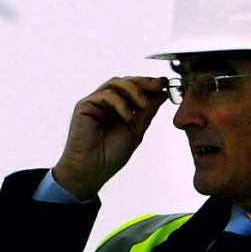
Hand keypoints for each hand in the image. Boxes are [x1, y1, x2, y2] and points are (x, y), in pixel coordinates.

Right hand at [49, 76, 167, 200]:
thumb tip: (162, 93)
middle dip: (144, 82)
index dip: (149, 84)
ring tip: (144, 104)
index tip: (165, 84)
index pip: (134, 89)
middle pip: (125, 81)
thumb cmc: (112, 154)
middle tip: (159, 85)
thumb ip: (147, 111)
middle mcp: (106, 103)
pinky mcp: (85, 106)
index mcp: (118, 108)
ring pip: (116, 83)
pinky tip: (128, 117)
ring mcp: (95, 103)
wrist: (93, 170)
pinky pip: (106, 95)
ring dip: (134, 90)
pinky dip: (120, 103)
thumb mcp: (136, 129)